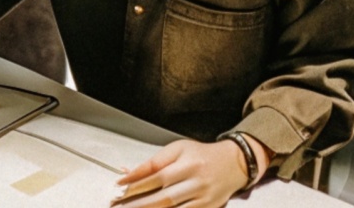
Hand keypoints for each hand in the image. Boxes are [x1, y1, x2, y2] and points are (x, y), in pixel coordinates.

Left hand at [112, 139, 259, 207]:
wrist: (234, 164)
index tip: (119, 187)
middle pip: (164, 197)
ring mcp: (204, 198)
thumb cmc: (201, 155)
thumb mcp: (178, 150)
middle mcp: (197, 181)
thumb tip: (128, 173)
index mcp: (188, 163)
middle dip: (139, 204)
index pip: (157, 175)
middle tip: (120, 206)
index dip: (136, 183)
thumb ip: (154, 162)